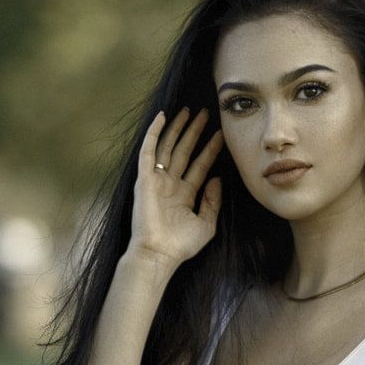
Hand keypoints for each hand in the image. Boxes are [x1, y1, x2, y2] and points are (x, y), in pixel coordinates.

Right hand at [128, 107, 225, 268]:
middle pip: (184, 151)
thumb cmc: (181, 245)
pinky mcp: (144, 178)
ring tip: (188, 110)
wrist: (158, 253)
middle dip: (194, 132)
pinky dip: (154, 132)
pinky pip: (148, 150)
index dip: (210, 149)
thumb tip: (217, 178)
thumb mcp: (206, 224)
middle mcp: (170, 184)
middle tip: (205, 113)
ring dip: (177, 128)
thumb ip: (213, 201)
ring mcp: (156, 180)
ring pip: (168, 146)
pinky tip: (162, 116)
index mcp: (184, 194)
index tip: (220, 133)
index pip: (200, 165)